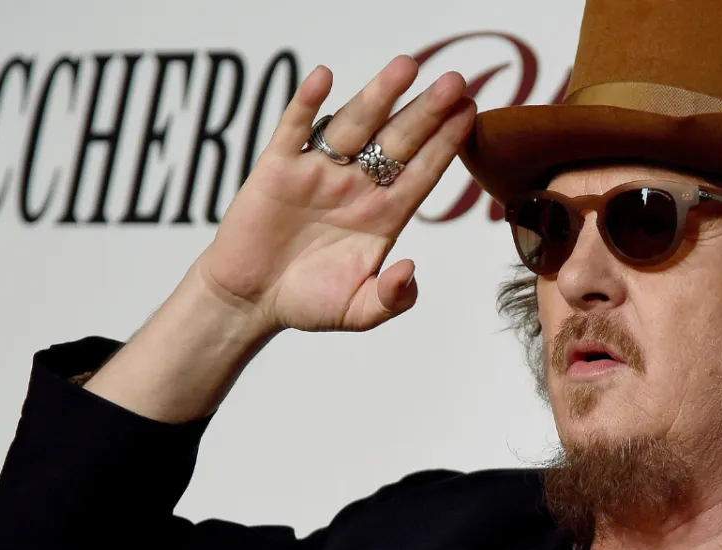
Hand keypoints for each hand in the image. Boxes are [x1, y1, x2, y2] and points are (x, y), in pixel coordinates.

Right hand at [196, 55, 475, 333]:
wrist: (250, 301)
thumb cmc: (308, 303)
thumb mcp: (359, 311)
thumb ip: (391, 298)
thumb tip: (410, 270)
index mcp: (383, 215)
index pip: (422, 171)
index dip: (446, 144)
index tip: (471, 114)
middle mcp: (356, 186)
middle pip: (397, 140)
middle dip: (425, 112)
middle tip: (455, 82)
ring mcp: (318, 172)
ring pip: (353, 126)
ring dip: (378, 96)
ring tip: (405, 66)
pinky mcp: (277, 169)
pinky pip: (293, 130)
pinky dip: (306, 103)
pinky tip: (324, 77)